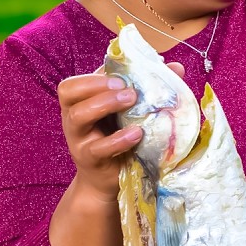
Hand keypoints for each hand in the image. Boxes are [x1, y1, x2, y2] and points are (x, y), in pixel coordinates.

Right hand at [57, 62, 184, 199]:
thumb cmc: (119, 138)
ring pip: (79, 116)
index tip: (122, 76)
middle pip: (69, 93)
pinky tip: (137, 134)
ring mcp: (79, 139)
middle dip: (98, 85)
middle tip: (128, 88)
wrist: (109, 178)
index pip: (75, 81)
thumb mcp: (129, 112)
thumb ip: (148, 88)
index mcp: (80, 102)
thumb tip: (176, 67)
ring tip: (131, 100)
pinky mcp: (90, 159)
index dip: (94, 75)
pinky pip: (98, 148)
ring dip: (105, 104)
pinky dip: (118, 139)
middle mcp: (73, 117)